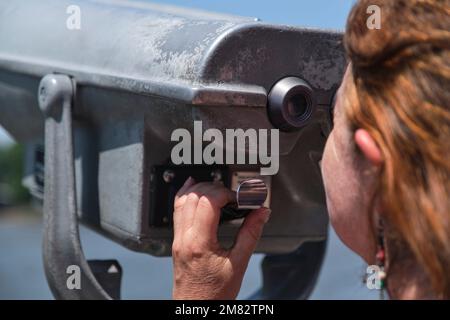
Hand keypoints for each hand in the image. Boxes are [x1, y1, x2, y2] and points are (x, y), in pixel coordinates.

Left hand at [172, 177, 270, 299]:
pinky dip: (185, 195)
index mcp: (200, 243)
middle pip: (194, 196)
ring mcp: (177, 238)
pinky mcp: (176, 241)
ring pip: (182, 200)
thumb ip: (251, 234)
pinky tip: (192, 188)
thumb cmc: (215, 292)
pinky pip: (176, 210)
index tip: (238, 198)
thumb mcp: (239, 263)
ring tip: (217, 189)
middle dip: (215, 188)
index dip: (225, 193)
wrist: (197, 307)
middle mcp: (184, 238)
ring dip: (200, 188)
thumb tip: (261, 212)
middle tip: (231, 195)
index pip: (208, 202)